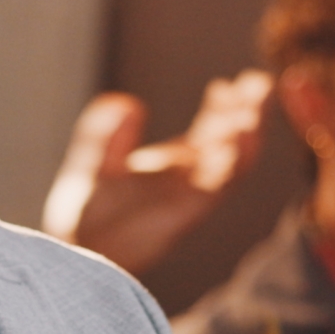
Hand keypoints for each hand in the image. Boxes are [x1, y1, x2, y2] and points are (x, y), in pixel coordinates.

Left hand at [41, 70, 270, 274]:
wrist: (73, 252)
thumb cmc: (81, 220)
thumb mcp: (92, 163)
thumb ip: (106, 134)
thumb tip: (127, 103)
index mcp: (168, 169)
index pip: (206, 135)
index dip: (222, 109)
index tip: (231, 83)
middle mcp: (185, 182)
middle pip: (228, 143)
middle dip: (247, 112)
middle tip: (261, 81)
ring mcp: (189, 196)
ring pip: (233, 160)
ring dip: (249, 129)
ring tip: (259, 98)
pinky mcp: (186, 211)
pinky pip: (221, 182)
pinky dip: (237, 156)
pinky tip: (245, 132)